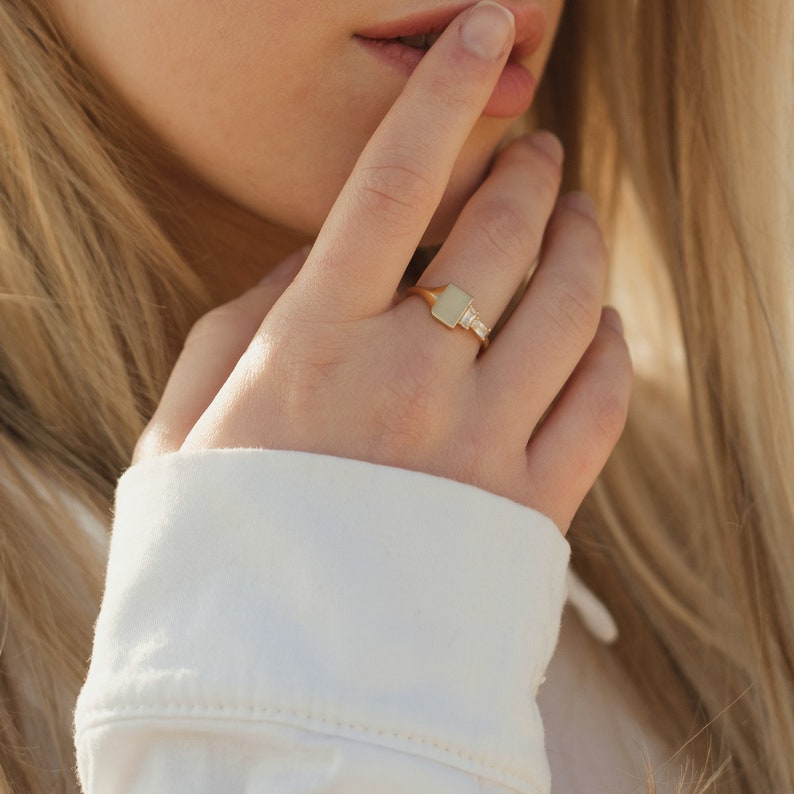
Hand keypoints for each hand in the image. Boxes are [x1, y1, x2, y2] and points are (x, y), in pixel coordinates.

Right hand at [136, 1, 632, 532]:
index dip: (443, 97)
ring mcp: (482, 448)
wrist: (286, 686)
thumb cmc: (225, 546)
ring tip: (576, 216)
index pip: (390, 188)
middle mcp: (409, 383)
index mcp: (314, 351)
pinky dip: (612, 344)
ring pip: (573, 307)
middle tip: (539, 152)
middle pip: (503, 236)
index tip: (486, 27)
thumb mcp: (190, 424)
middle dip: (531, 173)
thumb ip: (244, 323)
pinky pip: (603, 400)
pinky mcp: (532, 509)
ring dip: (583, 242)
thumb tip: (313, 259)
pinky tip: (600, 322)